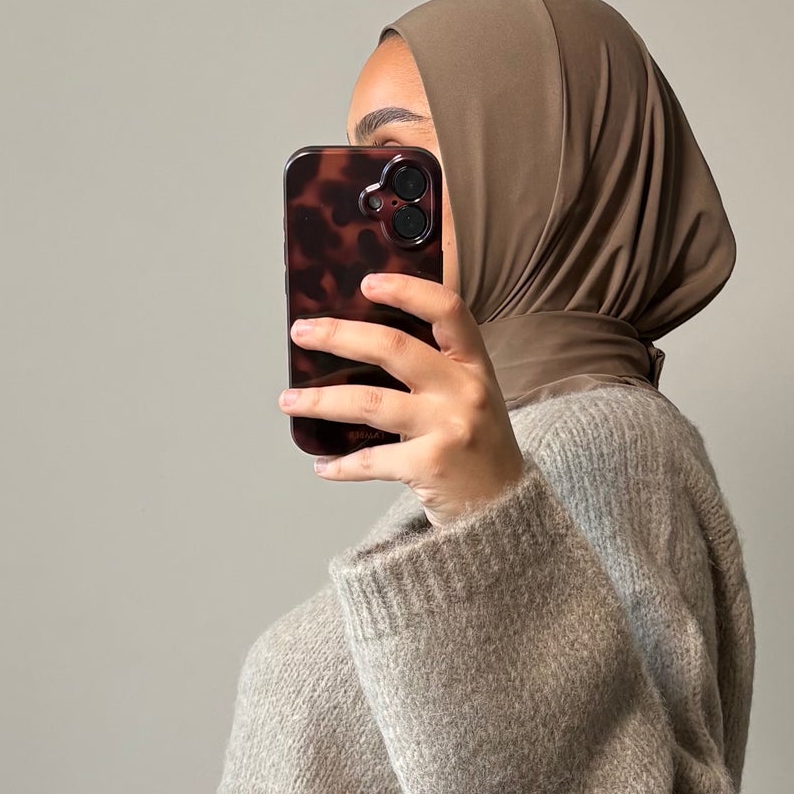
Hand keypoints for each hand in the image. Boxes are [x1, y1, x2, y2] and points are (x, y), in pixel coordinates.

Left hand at [278, 273, 525, 528]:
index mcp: (474, 366)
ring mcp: (447, 428)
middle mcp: (464, 391)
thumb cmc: (478, 449)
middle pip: (393, 348)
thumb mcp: (473, 397)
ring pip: (370, 402)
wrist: (503, 510)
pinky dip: (340, 465)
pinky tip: (322, 465)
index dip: (407, 290)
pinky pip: (371, 460)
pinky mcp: (430, 465)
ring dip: (321, 401)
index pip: (447, 309)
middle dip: (338, 336)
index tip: (367, 283)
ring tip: (289, 400)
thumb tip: (362, 345)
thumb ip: (437, 370)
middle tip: (302, 333)